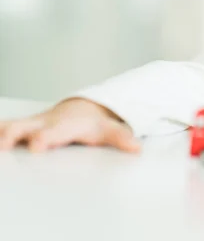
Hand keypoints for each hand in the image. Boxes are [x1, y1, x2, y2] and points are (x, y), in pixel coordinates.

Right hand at [0, 98, 139, 152]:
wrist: (84, 109)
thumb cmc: (94, 123)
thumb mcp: (109, 130)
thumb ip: (121, 138)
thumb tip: (137, 148)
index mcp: (66, 126)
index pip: (54, 132)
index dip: (45, 138)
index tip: (36, 146)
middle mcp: (46, 123)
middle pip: (26, 127)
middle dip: (13, 134)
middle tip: (4, 144)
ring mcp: (34, 124)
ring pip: (12, 125)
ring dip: (1, 132)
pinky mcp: (25, 127)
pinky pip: (7, 127)